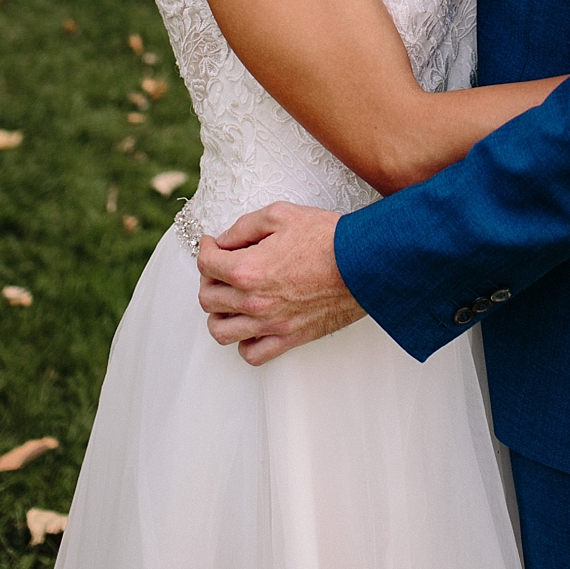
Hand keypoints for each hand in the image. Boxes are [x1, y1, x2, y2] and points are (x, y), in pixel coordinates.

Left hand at [195, 203, 359, 365]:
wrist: (364, 261)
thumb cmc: (327, 236)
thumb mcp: (282, 214)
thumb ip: (244, 226)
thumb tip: (223, 241)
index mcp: (248, 269)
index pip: (207, 264)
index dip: (205, 248)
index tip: (211, 243)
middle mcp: (253, 301)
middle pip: (208, 298)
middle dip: (209, 278)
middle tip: (221, 266)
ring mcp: (269, 324)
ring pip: (221, 332)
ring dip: (218, 314)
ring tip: (229, 300)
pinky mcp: (288, 338)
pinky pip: (251, 354)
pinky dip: (244, 342)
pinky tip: (251, 325)